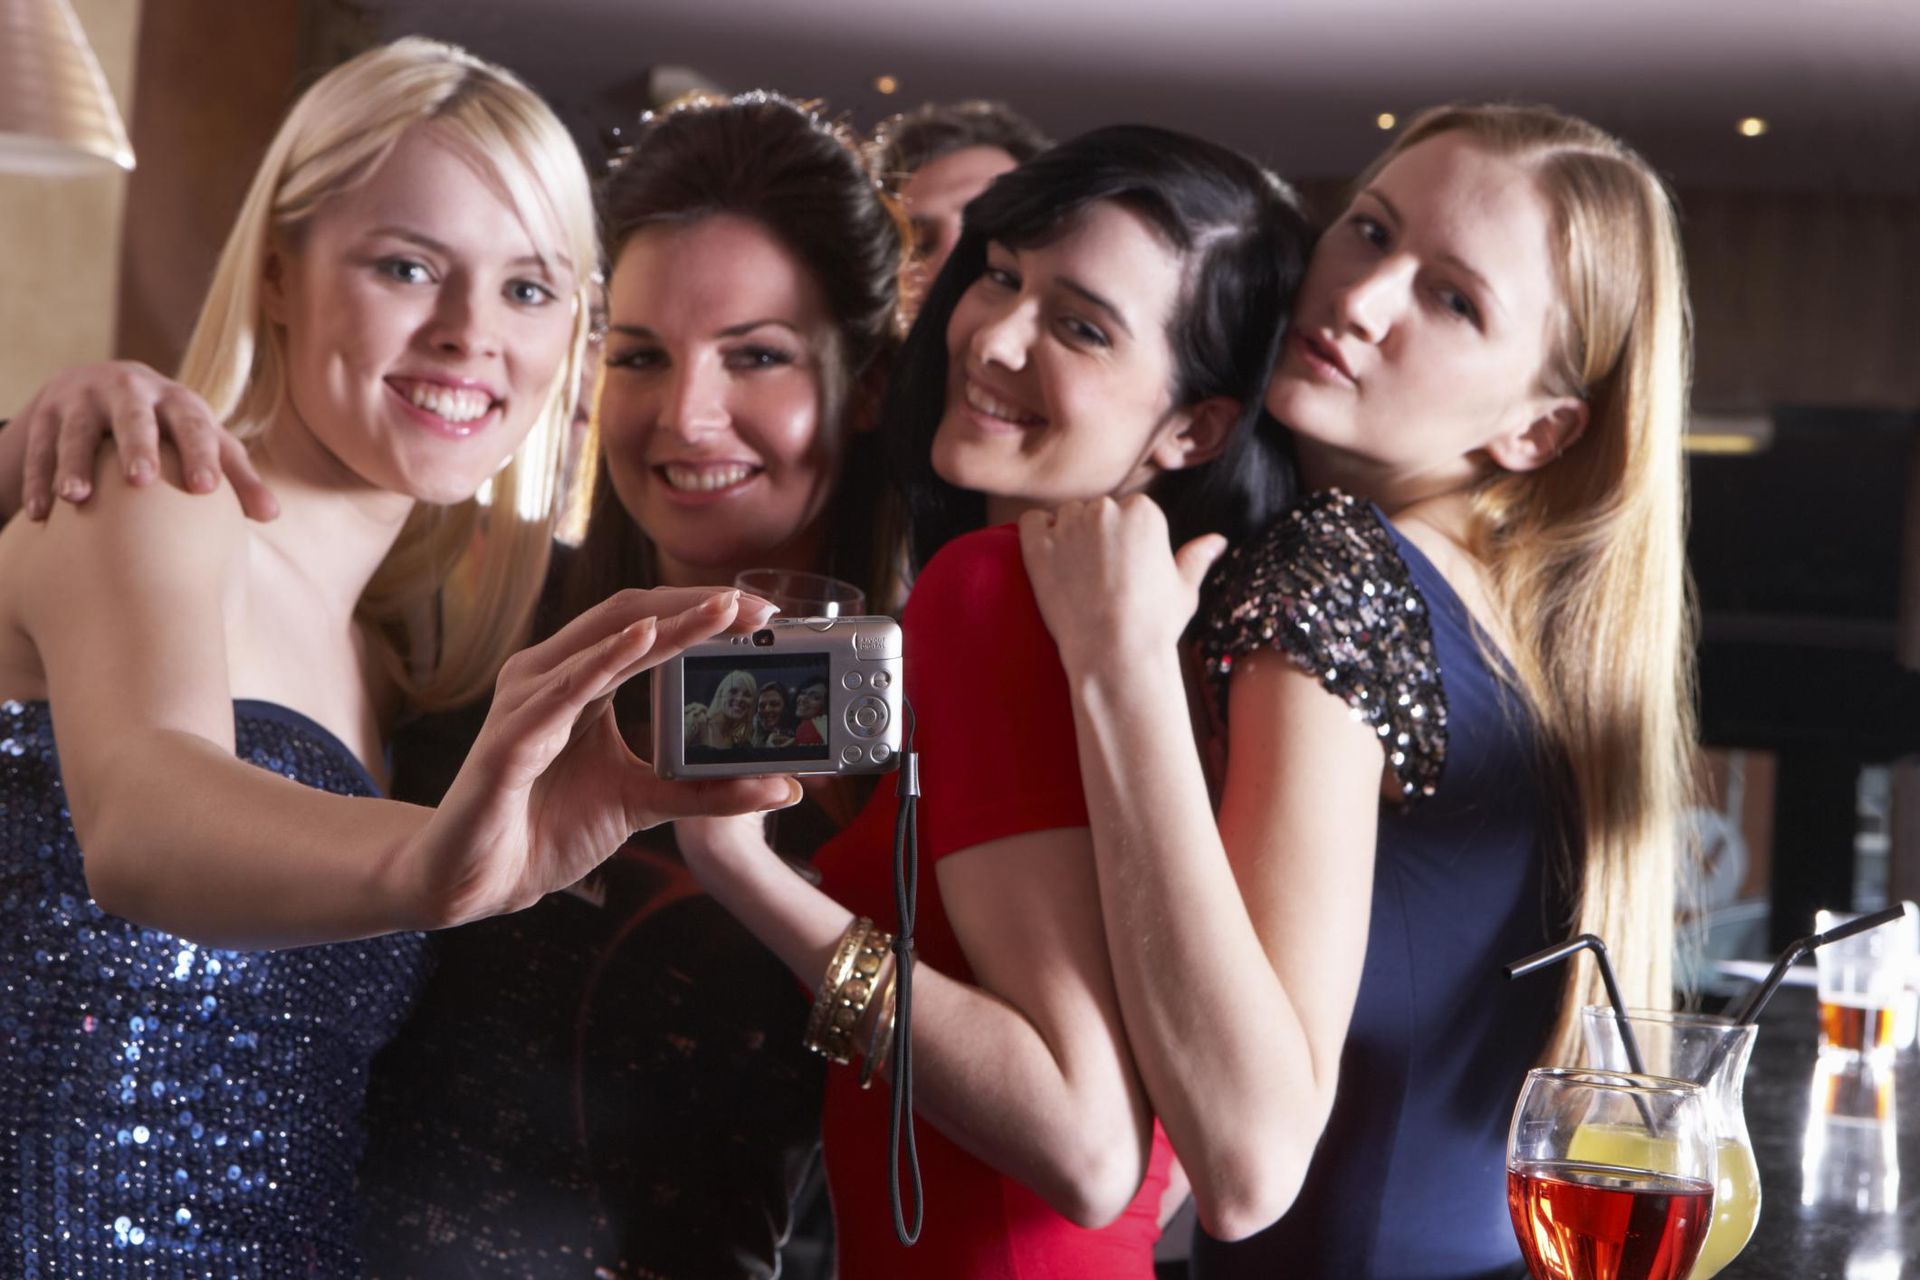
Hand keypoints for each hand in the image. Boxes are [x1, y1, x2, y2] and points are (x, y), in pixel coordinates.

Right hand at [13, 361, 277, 520]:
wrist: (97, 385)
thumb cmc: (168, 426)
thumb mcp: (200, 438)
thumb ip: (235, 474)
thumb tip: (272, 515)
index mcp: (176, 400)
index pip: (193, 425)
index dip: (200, 453)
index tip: (206, 489)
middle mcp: (130, 392)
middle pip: (134, 417)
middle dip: (137, 445)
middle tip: (141, 480)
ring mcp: (84, 401)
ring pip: (78, 431)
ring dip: (76, 463)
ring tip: (77, 497)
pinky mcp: (47, 414)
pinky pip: (40, 448)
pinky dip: (39, 479)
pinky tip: (42, 513)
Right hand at [421, 587, 800, 925]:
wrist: (480, 881)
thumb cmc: (547, 827)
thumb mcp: (642, 802)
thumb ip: (706, 793)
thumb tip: (783, 787)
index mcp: (578, 681)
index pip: (644, 625)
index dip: (700, 612)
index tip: (762, 613)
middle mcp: (548, 678)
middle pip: (628, 618)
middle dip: (695, 606)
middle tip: (757, 607)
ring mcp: (526, 703)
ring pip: (601, 644)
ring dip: (667, 625)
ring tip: (720, 611)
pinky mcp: (509, 742)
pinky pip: (561, 693)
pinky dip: (604, 662)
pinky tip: (643, 640)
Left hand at [1018, 495, 1226, 673]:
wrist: (1115, 654)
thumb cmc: (1154, 624)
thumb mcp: (1184, 589)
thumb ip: (1195, 557)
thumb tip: (1217, 540)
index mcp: (1144, 511)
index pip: (1129, 511)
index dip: (1127, 541)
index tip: (1125, 568)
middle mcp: (1105, 510)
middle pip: (1097, 510)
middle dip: (1098, 536)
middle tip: (1101, 576)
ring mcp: (1070, 526)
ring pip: (1066, 516)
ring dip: (1068, 535)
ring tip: (1078, 575)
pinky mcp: (1039, 546)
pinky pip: (1032, 522)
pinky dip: (1037, 534)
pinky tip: (1050, 559)